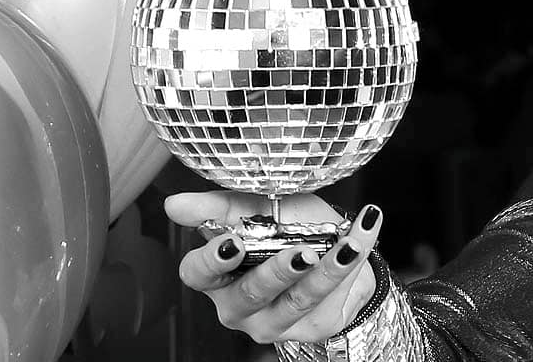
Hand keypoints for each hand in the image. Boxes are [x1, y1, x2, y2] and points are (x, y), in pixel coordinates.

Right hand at [164, 191, 381, 343]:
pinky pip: (327, 300)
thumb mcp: (254, 207)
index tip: (232, 241)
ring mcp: (273, 321)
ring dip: (325, 270)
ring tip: (344, 245)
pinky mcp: (308, 328)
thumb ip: (218, 207)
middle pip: (250, 294)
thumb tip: (172, 204)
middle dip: (275, 271)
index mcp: (218, 274)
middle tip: (301, 251)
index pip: (199, 273)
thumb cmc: (286, 226)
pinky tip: (360, 237)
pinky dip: (348, 266)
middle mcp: (239, 304)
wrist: (333, 244)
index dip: (212, 260)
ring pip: (295, 300)